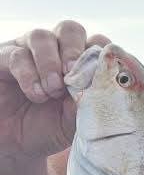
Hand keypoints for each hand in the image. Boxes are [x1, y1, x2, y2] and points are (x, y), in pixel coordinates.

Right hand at [0, 21, 109, 159]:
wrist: (15, 145)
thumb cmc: (48, 129)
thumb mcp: (74, 122)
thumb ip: (87, 104)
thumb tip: (97, 88)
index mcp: (79, 63)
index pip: (96, 43)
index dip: (101, 54)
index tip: (101, 76)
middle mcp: (54, 51)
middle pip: (69, 29)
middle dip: (74, 51)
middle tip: (73, 76)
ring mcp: (28, 52)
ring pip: (41, 37)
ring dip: (50, 64)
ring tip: (52, 91)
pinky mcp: (3, 59)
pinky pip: (16, 55)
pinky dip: (29, 75)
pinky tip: (36, 95)